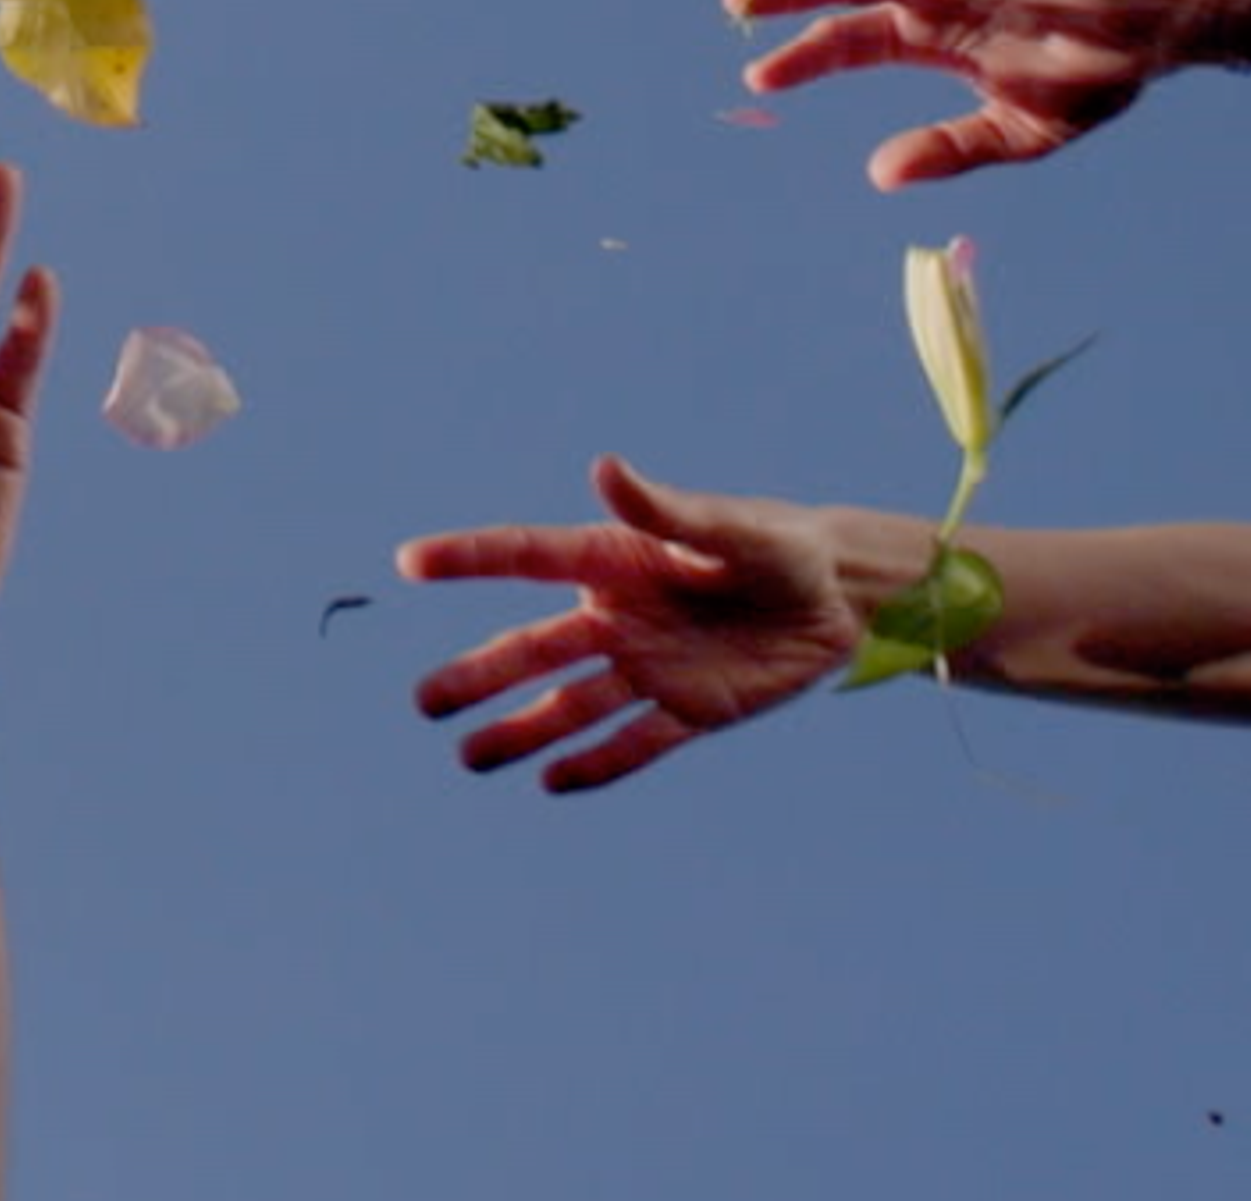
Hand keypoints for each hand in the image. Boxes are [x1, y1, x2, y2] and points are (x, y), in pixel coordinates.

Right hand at [402, 457, 860, 792]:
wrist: (841, 599)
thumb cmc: (779, 544)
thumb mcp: (726, 527)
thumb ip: (663, 508)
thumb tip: (605, 468)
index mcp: (616, 559)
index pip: (527, 556)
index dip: (467, 558)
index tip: (408, 563)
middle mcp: (618, 616)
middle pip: (533, 650)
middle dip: (478, 676)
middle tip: (422, 702)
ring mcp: (649, 666)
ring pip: (569, 704)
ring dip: (520, 730)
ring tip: (468, 757)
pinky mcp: (690, 710)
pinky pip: (633, 743)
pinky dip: (594, 764)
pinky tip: (551, 781)